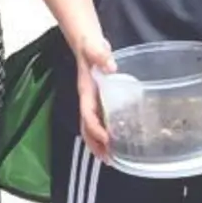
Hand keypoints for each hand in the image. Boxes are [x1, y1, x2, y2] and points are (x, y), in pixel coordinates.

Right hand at [74, 34, 114, 160]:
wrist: (85, 41)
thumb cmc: (89, 46)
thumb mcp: (94, 48)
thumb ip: (101, 55)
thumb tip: (111, 66)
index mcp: (86, 92)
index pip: (88, 115)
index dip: (97, 129)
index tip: (108, 140)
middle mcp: (87, 100)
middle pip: (87, 128)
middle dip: (96, 145)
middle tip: (109, 160)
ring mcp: (92, 101)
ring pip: (91, 127)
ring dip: (99, 144)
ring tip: (111, 159)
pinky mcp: (98, 100)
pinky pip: (99, 120)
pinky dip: (104, 133)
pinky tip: (116, 140)